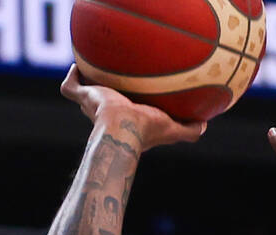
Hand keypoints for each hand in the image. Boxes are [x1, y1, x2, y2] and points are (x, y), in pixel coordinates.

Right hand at [61, 66, 204, 150]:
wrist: (122, 128)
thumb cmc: (146, 130)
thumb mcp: (172, 130)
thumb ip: (189, 130)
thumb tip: (205, 125)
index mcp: (126, 119)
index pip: (124, 110)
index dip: (128, 102)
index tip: (135, 94)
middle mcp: (106, 113)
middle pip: (102, 101)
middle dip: (105, 91)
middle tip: (113, 77)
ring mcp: (92, 105)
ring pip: (84, 91)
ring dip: (87, 81)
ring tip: (94, 65)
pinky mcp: (83, 97)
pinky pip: (70, 86)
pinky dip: (72, 75)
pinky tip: (78, 63)